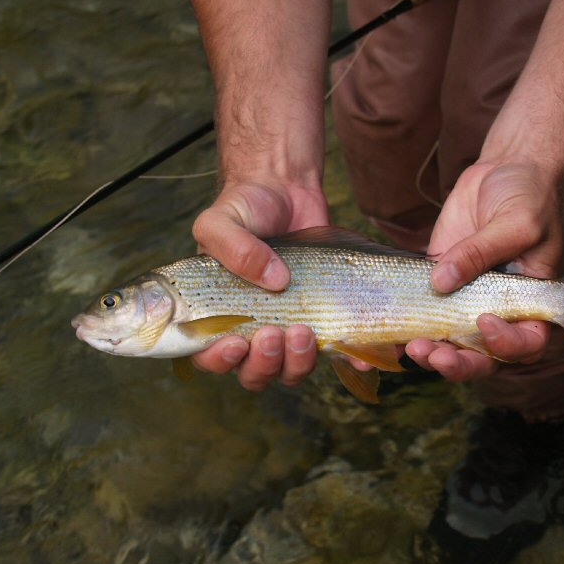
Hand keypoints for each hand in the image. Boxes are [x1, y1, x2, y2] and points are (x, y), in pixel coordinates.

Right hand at [190, 181, 329, 390]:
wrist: (285, 190)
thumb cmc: (243, 208)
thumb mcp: (221, 222)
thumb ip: (233, 248)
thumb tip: (275, 280)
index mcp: (216, 314)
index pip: (208, 356)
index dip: (220, 361)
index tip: (237, 343)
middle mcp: (249, 329)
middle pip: (253, 372)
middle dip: (264, 363)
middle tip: (274, 333)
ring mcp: (286, 327)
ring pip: (290, 370)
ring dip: (297, 362)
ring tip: (304, 331)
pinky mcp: (321, 319)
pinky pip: (334, 350)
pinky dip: (347, 358)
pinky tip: (355, 353)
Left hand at [406, 161, 562, 380]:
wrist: (502, 173)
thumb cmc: (527, 198)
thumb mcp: (516, 222)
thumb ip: (482, 252)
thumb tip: (442, 282)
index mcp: (530, 304)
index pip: (525, 343)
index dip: (506, 345)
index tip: (483, 321)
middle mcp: (498, 311)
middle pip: (482, 356)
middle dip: (458, 363)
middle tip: (435, 354)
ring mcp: (464, 302)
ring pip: (449, 343)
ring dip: (430, 353)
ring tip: (411, 348)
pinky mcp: (436, 287)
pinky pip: (420, 316)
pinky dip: (405, 329)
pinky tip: (388, 334)